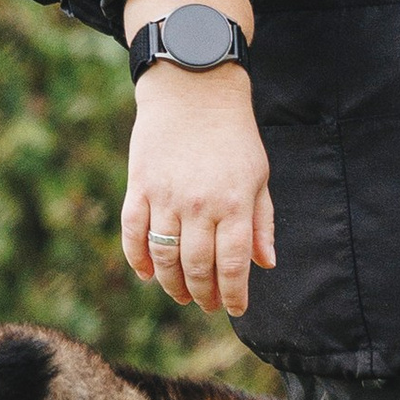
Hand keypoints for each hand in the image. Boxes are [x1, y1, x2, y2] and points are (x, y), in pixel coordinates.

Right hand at [119, 0, 273, 311]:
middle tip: (205, 304)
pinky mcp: (140, 186)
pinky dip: (138, 258)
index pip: (234, 264)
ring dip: (171, 283)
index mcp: (235, 203)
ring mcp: (167, 197)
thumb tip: (266, 264)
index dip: (233, 294)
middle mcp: (200, 205)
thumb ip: (261, 221)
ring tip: (181, 294)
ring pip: (164, 256)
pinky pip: (133, 233)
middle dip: (203, 294)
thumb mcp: (258, 175)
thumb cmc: (233, 135)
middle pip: (197, 266)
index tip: (234, 309)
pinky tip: (147, 274)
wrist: (194, 91)